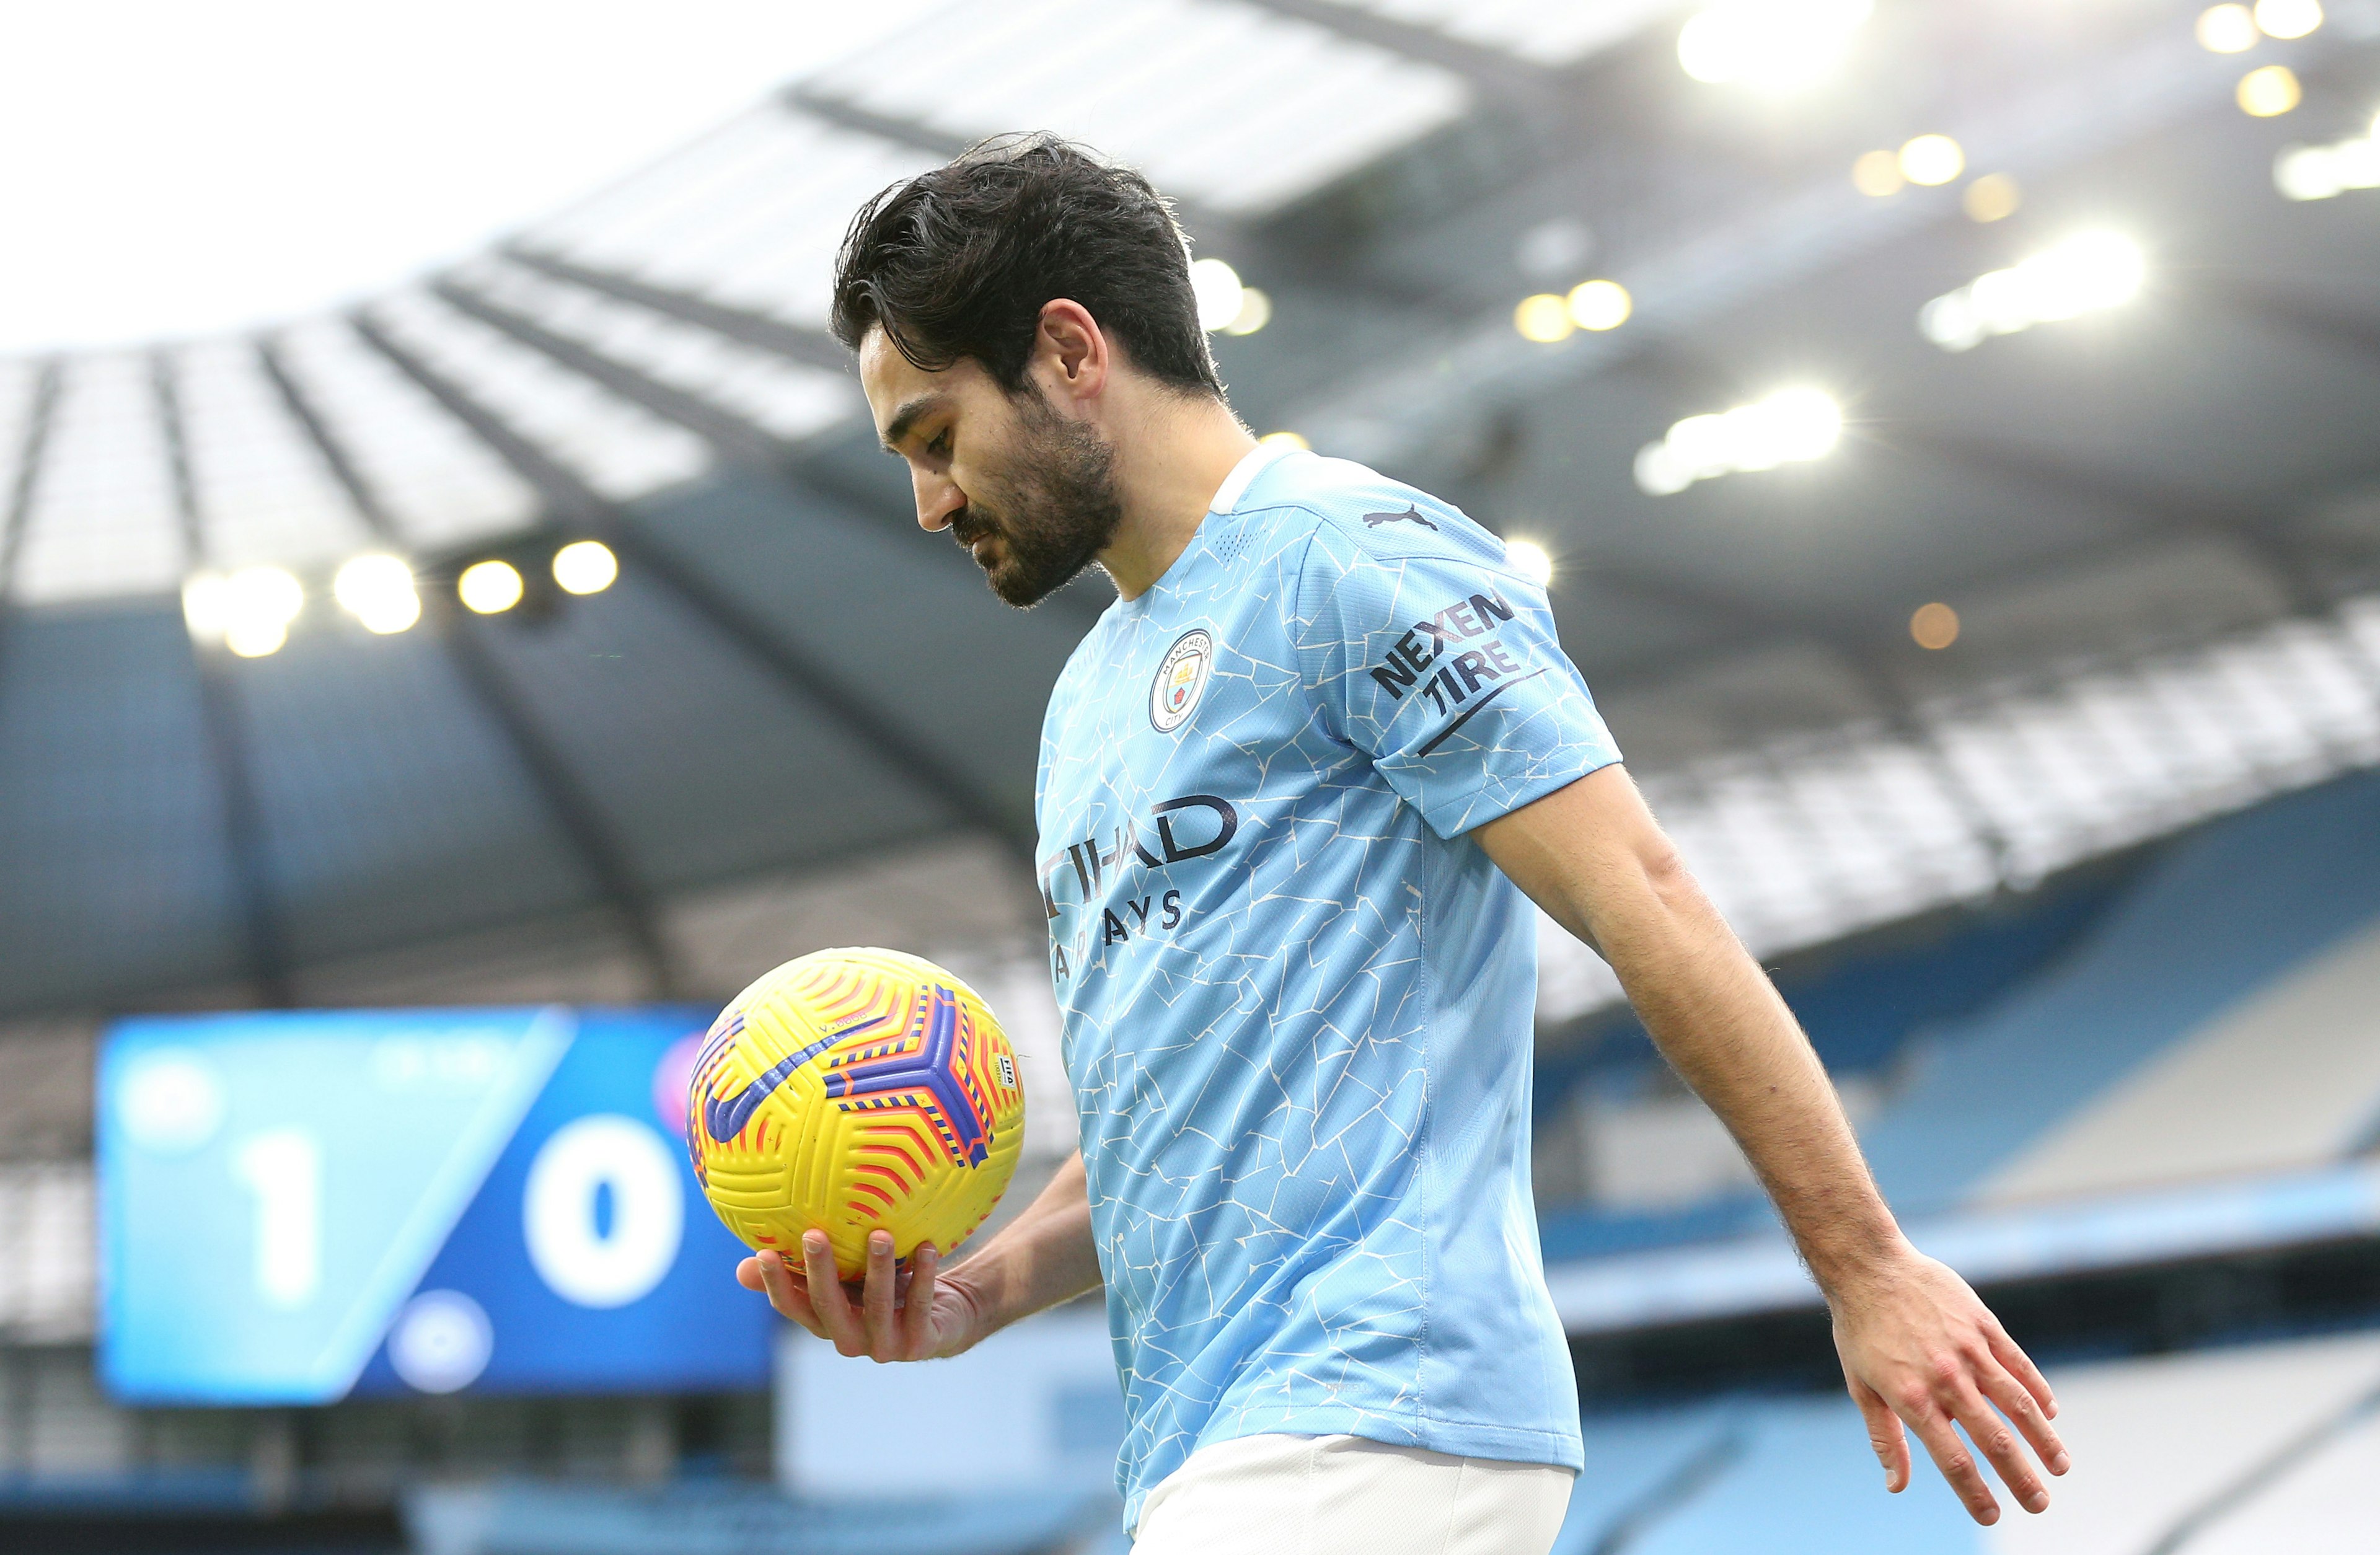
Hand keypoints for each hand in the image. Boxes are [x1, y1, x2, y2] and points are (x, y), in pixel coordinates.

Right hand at [735, 1229, 985, 1361]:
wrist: (943, 1321)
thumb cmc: (884, 1293)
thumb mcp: (845, 1281)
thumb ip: (807, 1272)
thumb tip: (743, 1263)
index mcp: (826, 1322)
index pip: (793, 1306)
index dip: (776, 1284)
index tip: (764, 1252)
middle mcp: (850, 1339)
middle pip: (829, 1306)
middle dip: (820, 1271)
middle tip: (814, 1234)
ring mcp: (885, 1345)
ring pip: (877, 1304)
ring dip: (878, 1269)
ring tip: (879, 1235)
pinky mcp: (919, 1343)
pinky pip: (920, 1304)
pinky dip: (924, 1275)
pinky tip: (927, 1246)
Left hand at [1829, 1245, 2069, 1524]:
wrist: (1868, 1266)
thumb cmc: (1859, 1329)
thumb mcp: (1861, 1386)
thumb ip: (1885, 1437)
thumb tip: (1896, 1485)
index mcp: (1913, 1398)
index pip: (1953, 1460)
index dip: (1975, 1494)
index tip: (1992, 1517)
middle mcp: (1946, 1378)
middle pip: (1994, 1439)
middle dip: (2021, 1477)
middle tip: (2039, 1504)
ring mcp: (1969, 1349)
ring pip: (2018, 1403)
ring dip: (2043, 1439)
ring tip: (2060, 1467)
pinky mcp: (1983, 1324)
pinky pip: (2018, 1363)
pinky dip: (2038, 1390)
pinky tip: (2051, 1414)